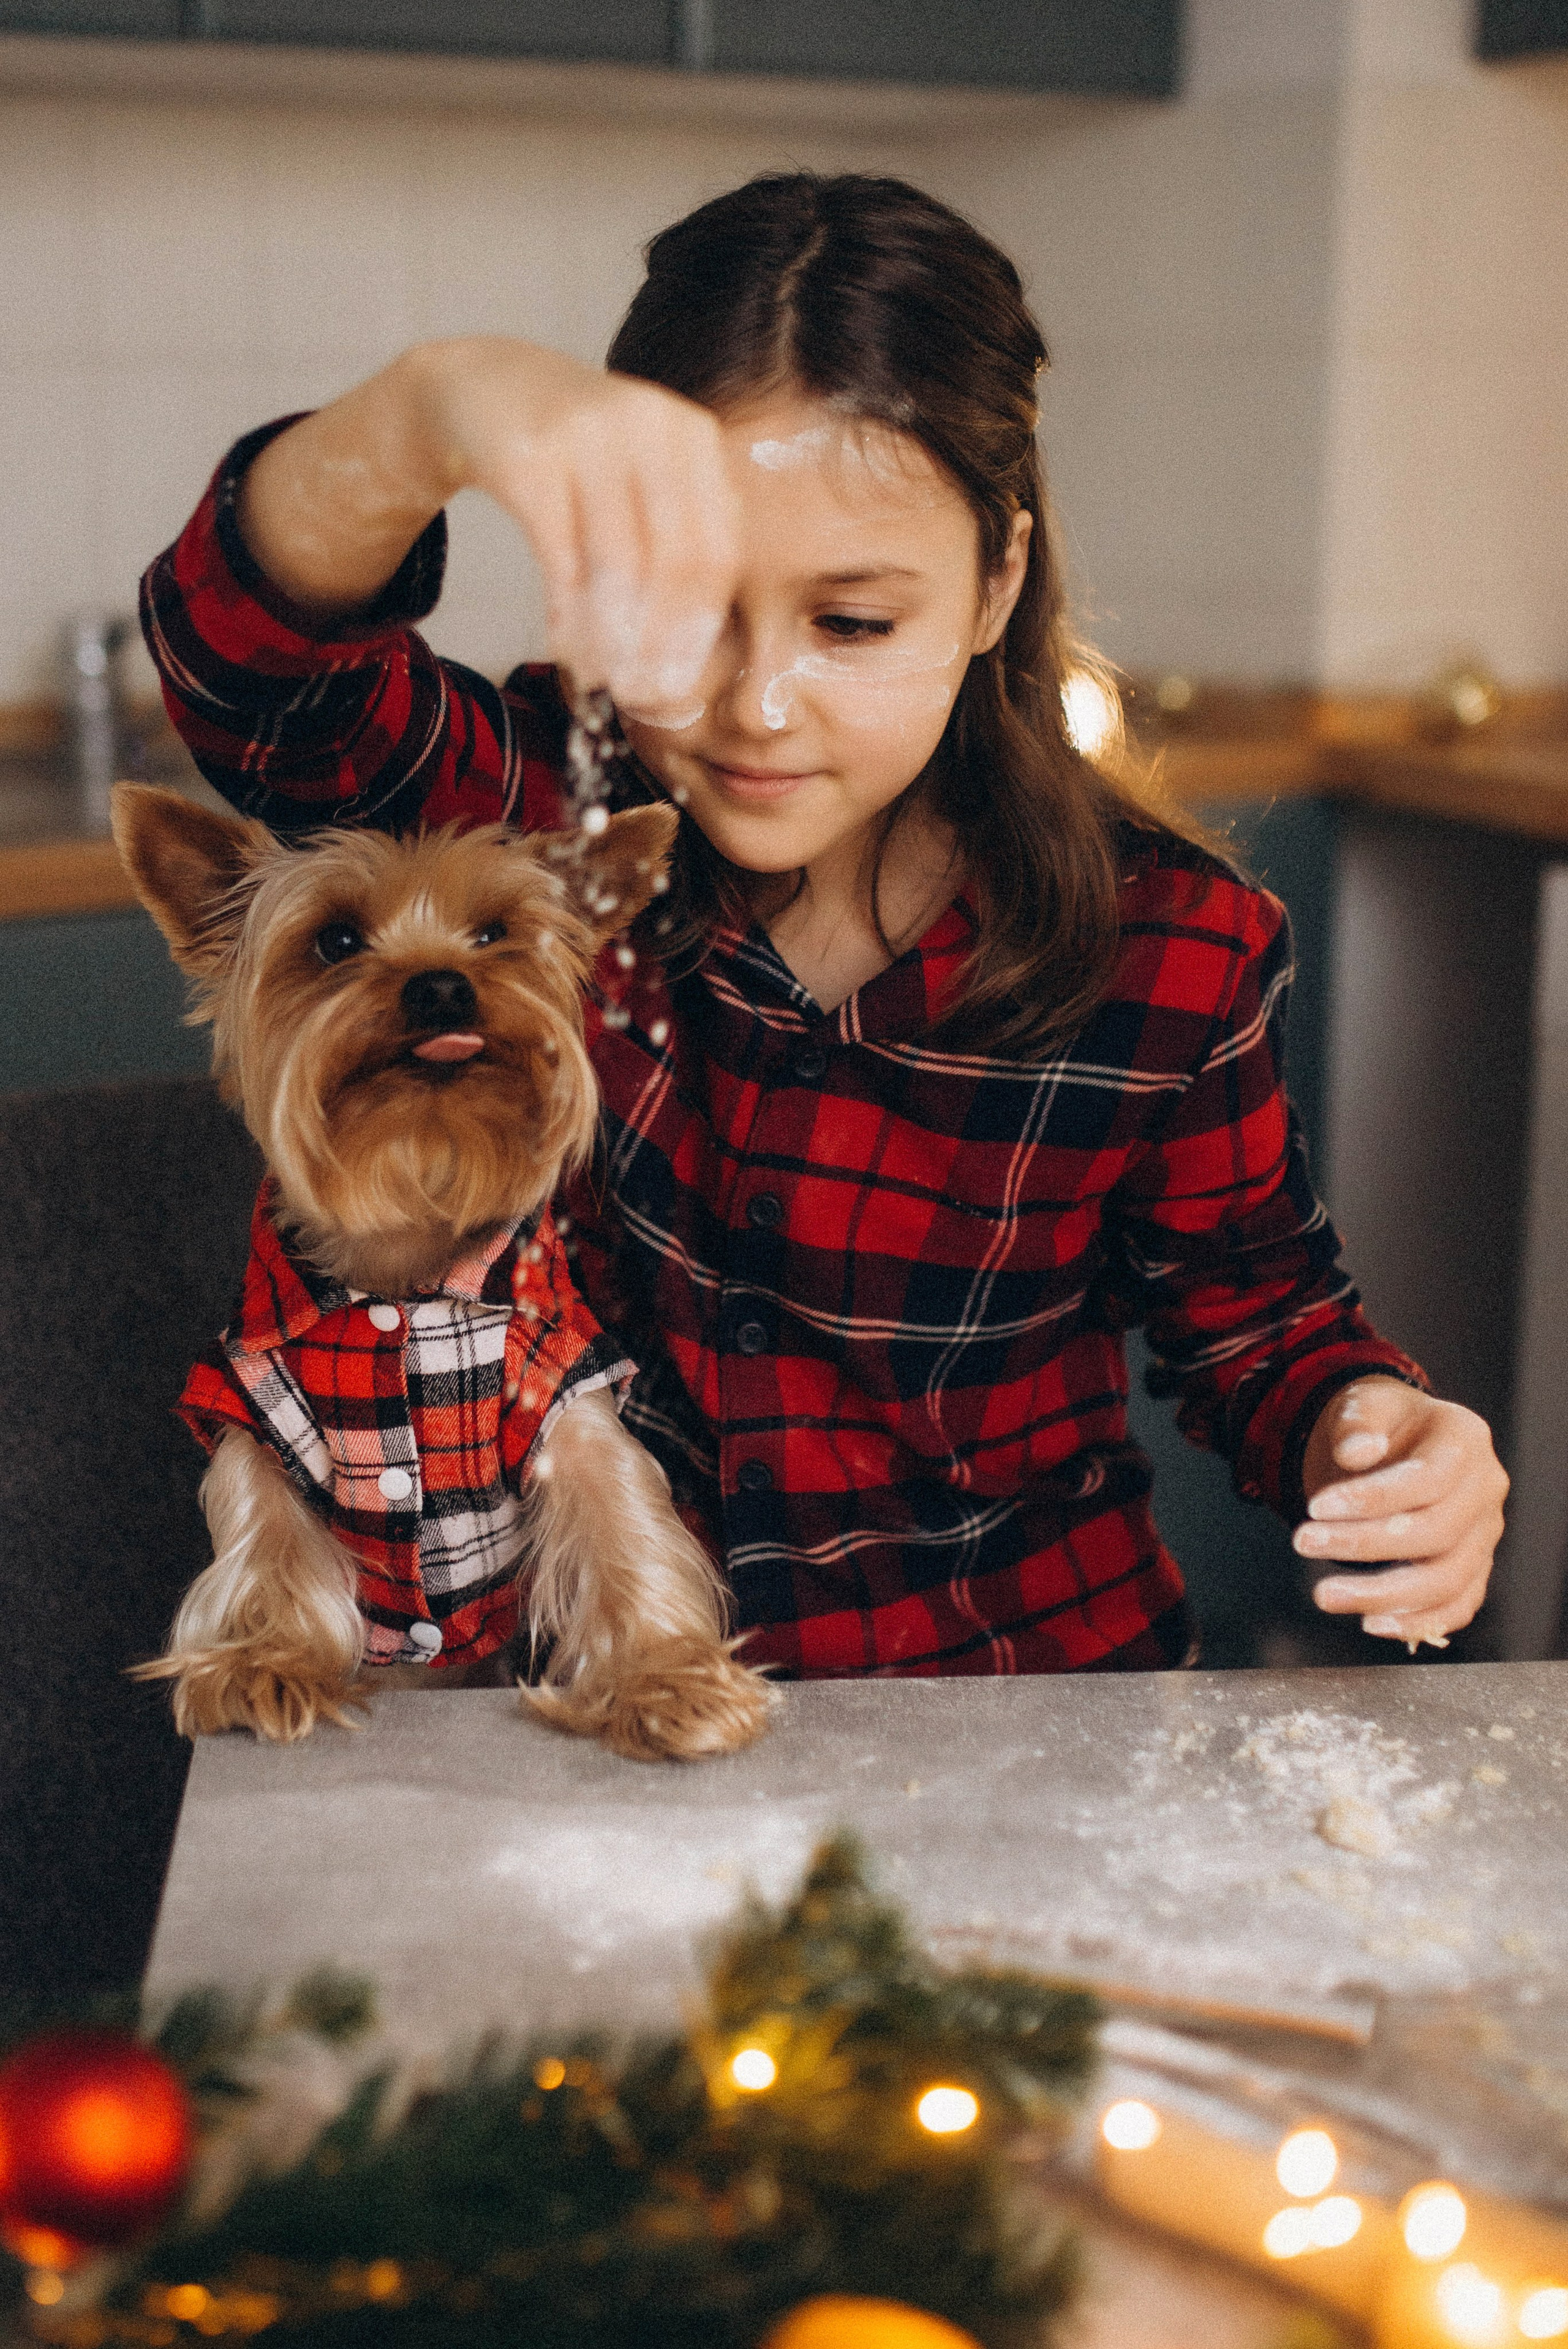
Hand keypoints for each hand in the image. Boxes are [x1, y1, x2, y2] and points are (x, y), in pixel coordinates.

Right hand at [415, 340, 738, 715]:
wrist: (483, 387)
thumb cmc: (576, 450)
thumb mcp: (640, 473)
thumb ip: (677, 535)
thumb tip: (689, 646)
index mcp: (690, 434)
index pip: (717, 547)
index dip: (700, 623)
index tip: (681, 677)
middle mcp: (647, 424)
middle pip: (675, 558)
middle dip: (660, 637)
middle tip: (641, 690)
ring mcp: (588, 434)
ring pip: (617, 562)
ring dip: (611, 634)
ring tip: (603, 678)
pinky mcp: (530, 456)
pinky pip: (560, 556)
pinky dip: (567, 613)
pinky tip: (565, 648)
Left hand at [1294, 1378, 1506, 1646]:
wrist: (1395, 1442)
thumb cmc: (1378, 1424)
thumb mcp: (1362, 1404)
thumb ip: (1357, 1424)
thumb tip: (1356, 1451)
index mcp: (1465, 1439)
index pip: (1427, 1479)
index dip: (1372, 1498)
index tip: (1314, 1507)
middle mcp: (1485, 1489)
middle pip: (1436, 1534)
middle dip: (1364, 1545)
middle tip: (1303, 1543)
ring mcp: (1485, 1533)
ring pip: (1447, 1580)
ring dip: (1383, 1596)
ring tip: (1324, 1595)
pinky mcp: (1475, 1568)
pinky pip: (1457, 1606)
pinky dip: (1417, 1622)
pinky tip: (1369, 1622)